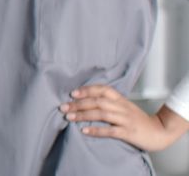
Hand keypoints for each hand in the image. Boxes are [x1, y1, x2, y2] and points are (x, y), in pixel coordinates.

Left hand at [61, 85, 188, 150]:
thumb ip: (109, 102)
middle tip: (63, 107)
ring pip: (102, 114)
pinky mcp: (129, 132)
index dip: (87, 90)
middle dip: (79, 104)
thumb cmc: (138, 119)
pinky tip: (85, 131)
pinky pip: (111, 130)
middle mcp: (123, 107)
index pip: (103, 90)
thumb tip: (86, 100)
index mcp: (121, 100)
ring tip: (69, 117)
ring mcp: (126, 120)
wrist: (159, 132)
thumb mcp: (124, 106)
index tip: (72, 93)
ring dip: (83, 115)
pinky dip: (97, 130)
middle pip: (98, 102)